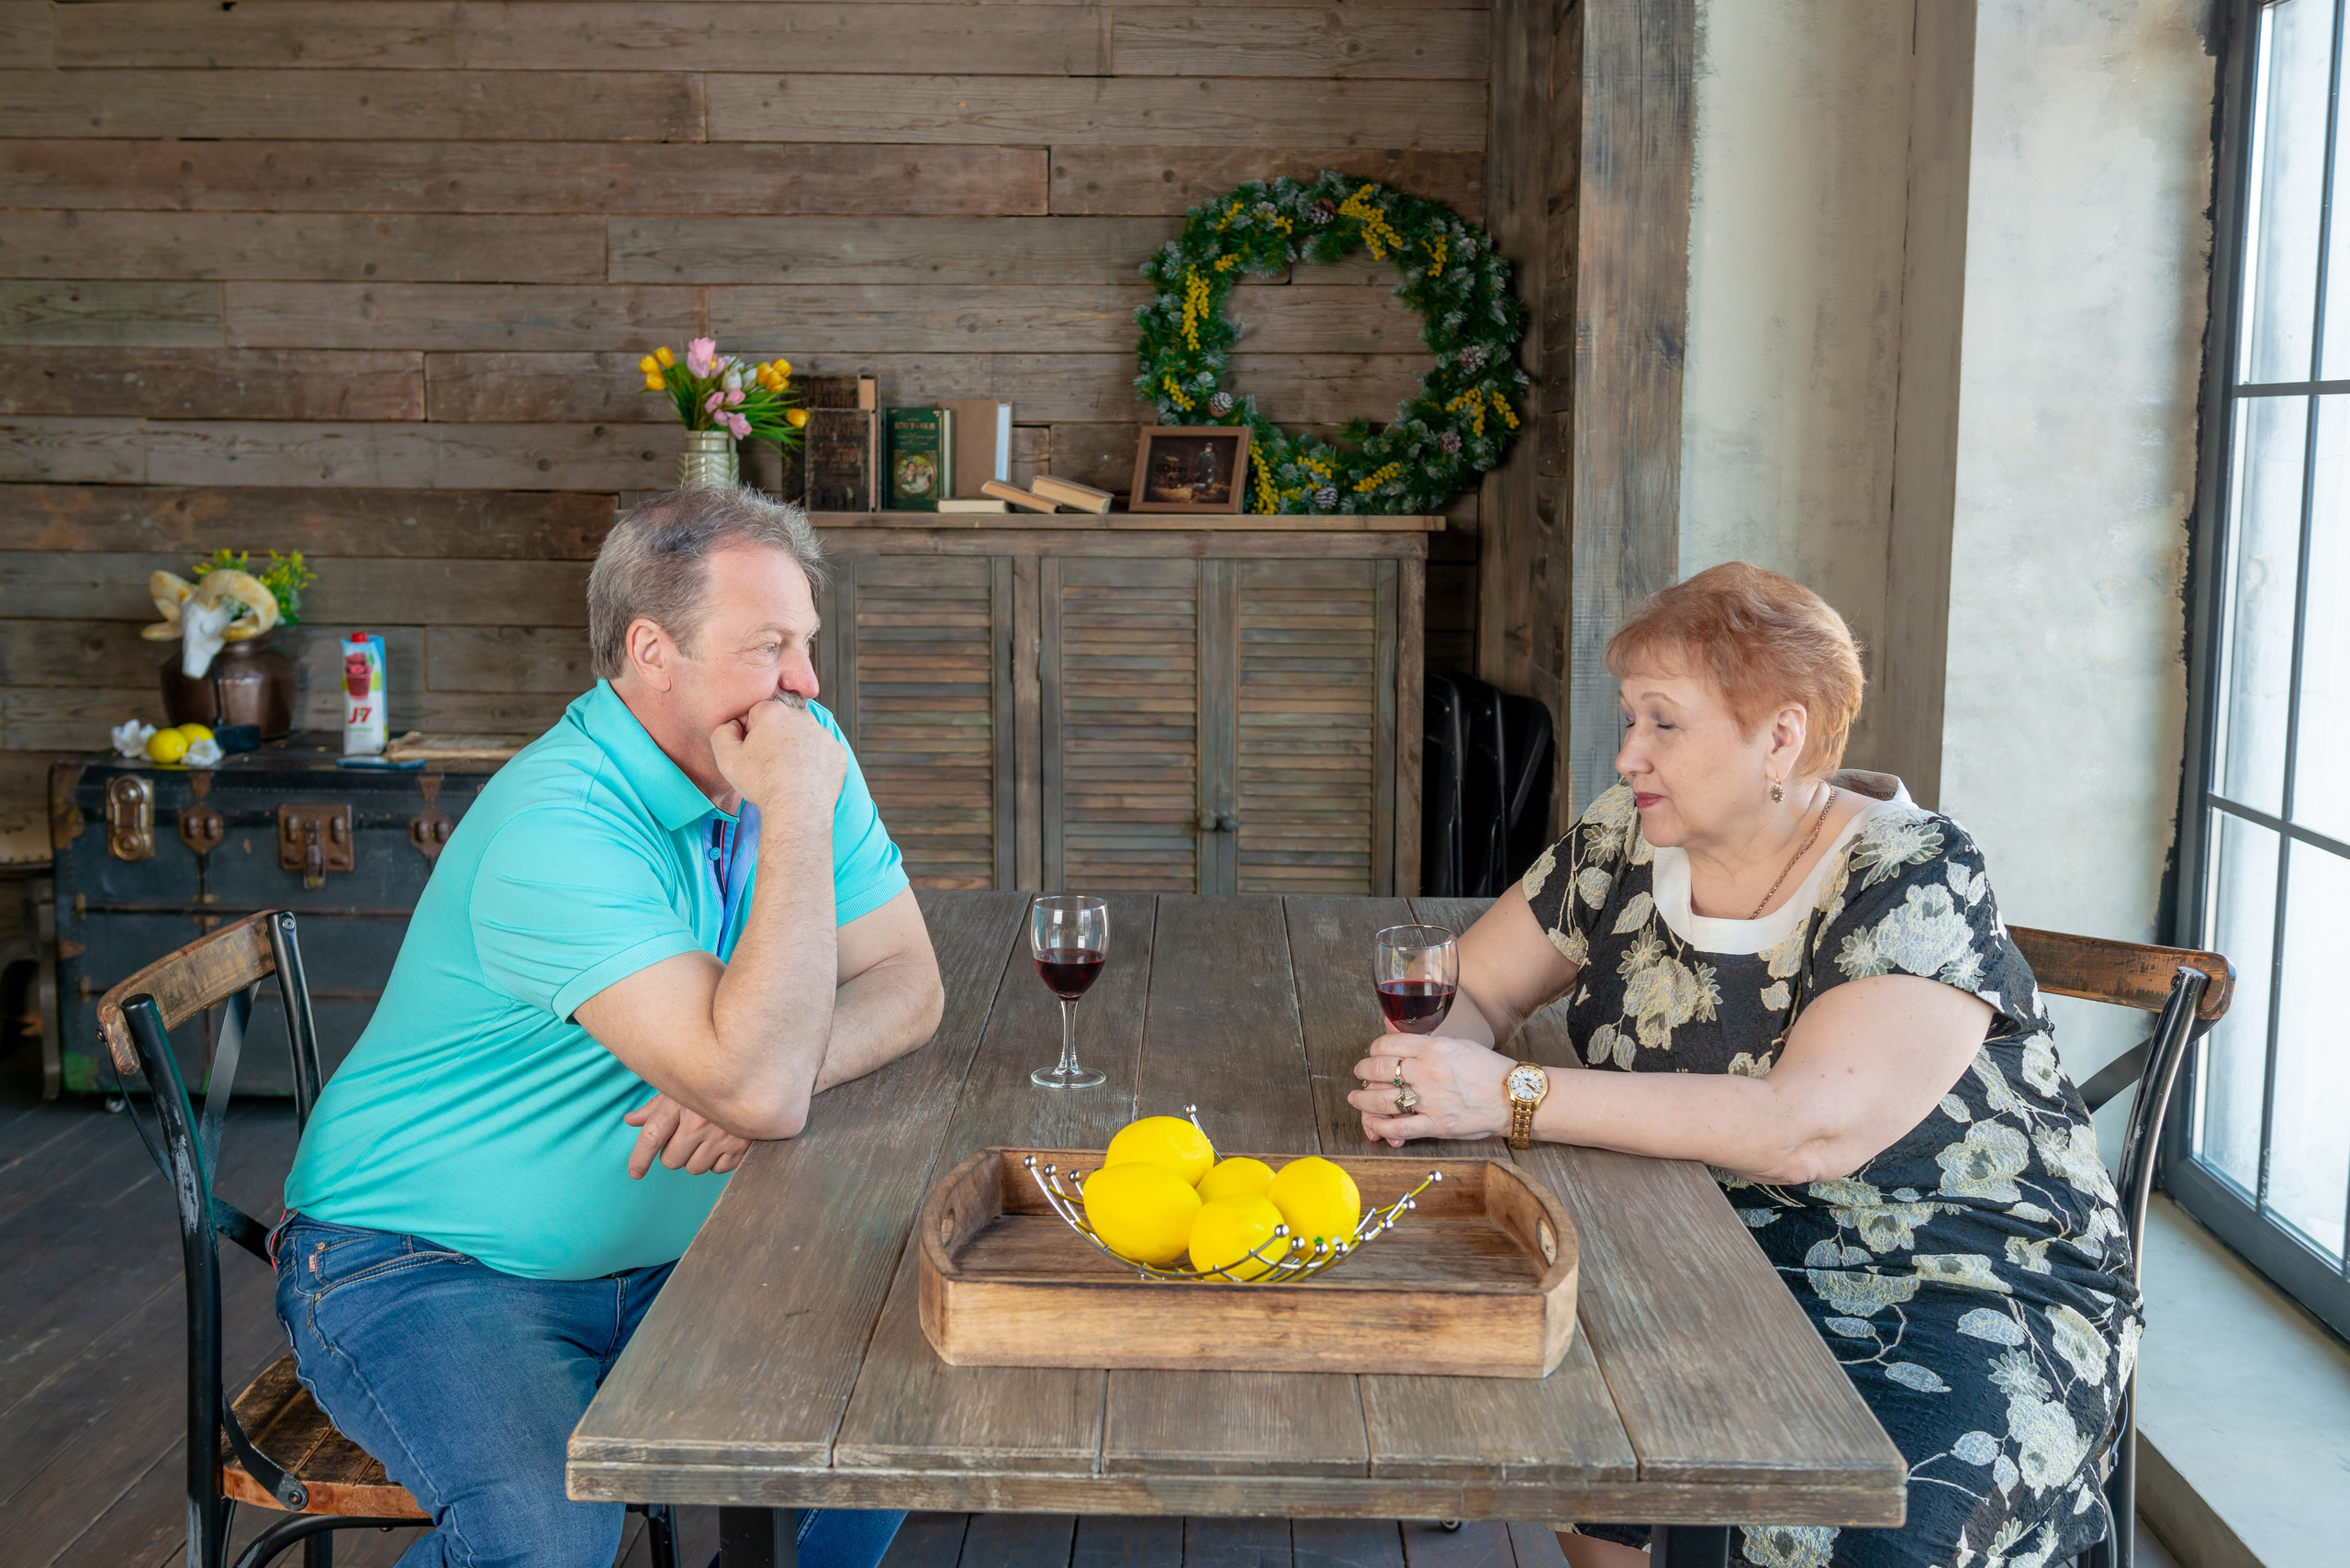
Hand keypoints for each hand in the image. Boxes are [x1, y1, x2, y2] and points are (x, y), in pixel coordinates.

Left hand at [624, 1092, 753, 1178]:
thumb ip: (655, 1107)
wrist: (757, 1077)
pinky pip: (718, 1169)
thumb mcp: (682, 1087)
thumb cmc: (713, 1080)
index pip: (652, 1137)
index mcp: (680, 1104)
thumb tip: (631, 1121)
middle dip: (673, 1153)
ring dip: (695, 1158)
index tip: (635, 1172)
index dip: (640, 1159)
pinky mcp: (740, 1147)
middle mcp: (699, 1123)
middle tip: (684, 1139)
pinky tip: (722, 1142)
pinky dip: (717, 1161)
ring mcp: (721, 1136)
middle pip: (671, 1160)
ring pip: (694, 1168)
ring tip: (705, 1139)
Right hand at [710, 694, 845, 817]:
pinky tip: (804, 778)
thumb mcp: (727, 758)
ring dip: (795, 749)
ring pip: (803, 736)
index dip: (750, 732)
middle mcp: (803, 717)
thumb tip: (733, 725)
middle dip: (773, 738)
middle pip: (782, 722)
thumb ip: (722, 732)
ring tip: (787, 773)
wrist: (797, 810)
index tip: (751, 752)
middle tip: (768, 765)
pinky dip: (814, 762)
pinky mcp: (838, 752)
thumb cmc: (761, 784)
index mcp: (774, 712)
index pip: (756, 713)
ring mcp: (824, 734)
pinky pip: (821, 752)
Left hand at [1346, 1032, 1514, 1147]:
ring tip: (1356, 1098)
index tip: (1372, 1054)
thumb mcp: (1455, 1042)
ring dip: (1363, 1099)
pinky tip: (1373, 1123)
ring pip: (1383, 1099)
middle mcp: (1429, 1072)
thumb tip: (1389, 1025)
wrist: (1512, 1096)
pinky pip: (1399, 1127)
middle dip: (1363, 1071)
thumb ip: (1421, 1038)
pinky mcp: (1436, 1124)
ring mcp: (1431, 1100)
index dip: (1373, 1050)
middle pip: (1380, 1070)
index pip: (1388, 1045)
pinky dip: (1381, 1126)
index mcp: (1434, 1048)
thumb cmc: (1486, 1069)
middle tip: (1360, 1074)